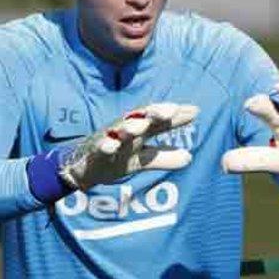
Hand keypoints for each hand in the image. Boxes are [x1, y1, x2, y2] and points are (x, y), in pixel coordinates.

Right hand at [59, 103, 198, 189]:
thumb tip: (190, 157)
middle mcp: (125, 130)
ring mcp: (109, 138)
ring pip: (121, 130)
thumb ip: (164, 157)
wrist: (83, 169)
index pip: (159, 120)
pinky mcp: (94, 151)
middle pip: (142, 118)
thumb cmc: (115, 159)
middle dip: (155, 113)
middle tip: (171, 110)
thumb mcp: (142, 160)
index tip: (194, 111)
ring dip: (131, 126)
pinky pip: (100, 147)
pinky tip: (112, 146)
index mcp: (139, 130)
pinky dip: (106, 145)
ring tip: (143, 125)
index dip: (175, 116)